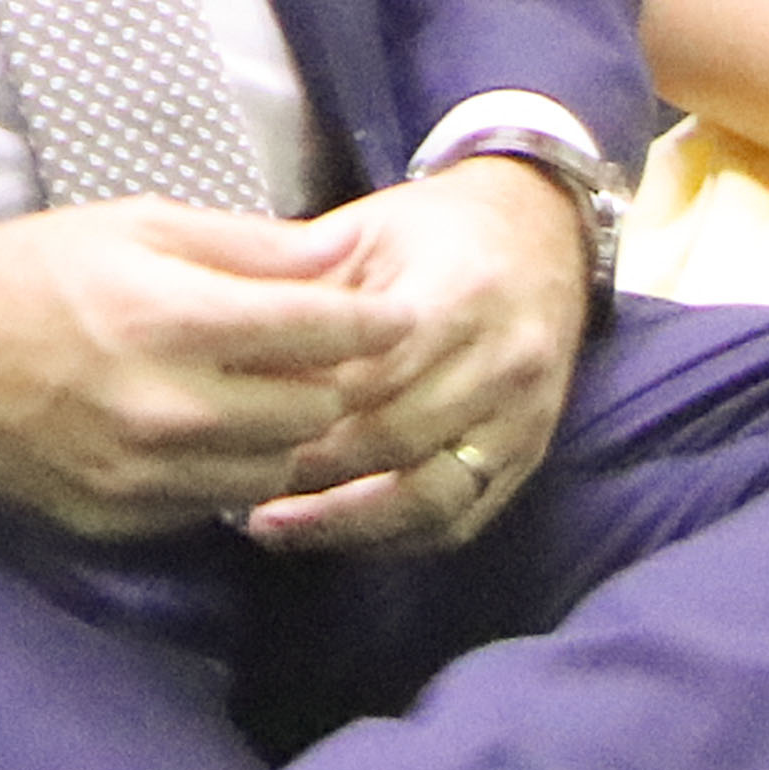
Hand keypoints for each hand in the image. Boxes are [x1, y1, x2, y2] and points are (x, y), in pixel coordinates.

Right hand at [0, 196, 388, 537]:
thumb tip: (335, 261)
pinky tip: (206, 436)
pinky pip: (216, 505)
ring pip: (276, 471)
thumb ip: (244, 246)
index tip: (399, 316)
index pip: (321, 332)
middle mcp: (170, 407)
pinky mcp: (121, 516)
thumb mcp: (135, 225)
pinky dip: (228, 472)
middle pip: (314, 412)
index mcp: (174, 319)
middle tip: (320, 358)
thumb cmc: (29, 271)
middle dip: (330, 382)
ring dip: (286, 435)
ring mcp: (144, 472)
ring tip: (263, 398)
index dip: (374, 321)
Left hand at [241, 157, 594, 554]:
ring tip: (273, 528)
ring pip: (430, 496)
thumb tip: (225, 348)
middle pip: (394, 440)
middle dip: (309, 471)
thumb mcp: (365, 230)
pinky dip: (394, 539)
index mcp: (458, 297)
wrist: (542, 233)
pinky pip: (461, 520)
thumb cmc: (435, 231)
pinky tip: (334, 536)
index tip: (229, 424)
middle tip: (234, 479)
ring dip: (345, 522)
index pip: (367, 374)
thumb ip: (303, 289)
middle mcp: (504, 363)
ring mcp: (524, 417)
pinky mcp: (530, 456)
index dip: (295, 407)